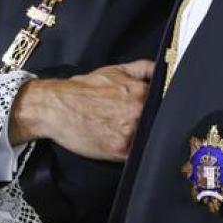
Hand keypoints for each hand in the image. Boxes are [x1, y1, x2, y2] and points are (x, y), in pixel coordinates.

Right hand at [7, 60, 152, 161]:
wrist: (54, 107)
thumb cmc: (83, 89)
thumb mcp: (115, 70)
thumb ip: (144, 68)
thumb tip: (165, 70)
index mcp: (141, 91)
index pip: (167, 103)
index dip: (164, 108)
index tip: (159, 111)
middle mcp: (138, 112)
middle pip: (160, 123)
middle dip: (154, 123)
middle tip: (138, 123)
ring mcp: (130, 132)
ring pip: (150, 140)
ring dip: (144, 139)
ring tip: (127, 133)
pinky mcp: (119, 150)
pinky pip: (136, 154)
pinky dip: (133, 151)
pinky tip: (120, 143)